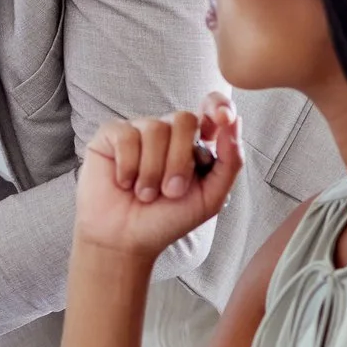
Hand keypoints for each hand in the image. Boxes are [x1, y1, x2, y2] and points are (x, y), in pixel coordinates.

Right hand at [74, 94, 241, 261]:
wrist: (125, 241)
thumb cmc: (166, 220)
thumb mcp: (209, 198)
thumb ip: (230, 161)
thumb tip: (235, 121)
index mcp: (194, 144)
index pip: (211, 108)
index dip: (218, 106)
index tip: (225, 118)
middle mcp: (167, 133)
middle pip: (185, 120)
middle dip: (180, 161)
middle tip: (171, 192)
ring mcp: (138, 132)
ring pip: (155, 129)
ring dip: (152, 171)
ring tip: (144, 194)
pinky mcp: (111, 136)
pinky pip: (126, 135)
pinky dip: (128, 165)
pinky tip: (124, 183)